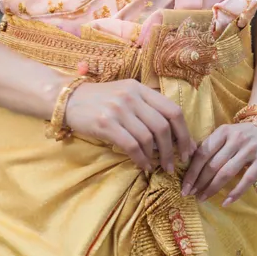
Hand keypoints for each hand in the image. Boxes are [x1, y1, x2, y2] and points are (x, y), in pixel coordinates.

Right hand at [64, 79, 196, 173]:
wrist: (68, 99)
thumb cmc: (100, 100)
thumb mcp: (125, 94)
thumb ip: (146, 107)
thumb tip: (172, 134)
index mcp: (140, 88)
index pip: (172, 109)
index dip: (184, 132)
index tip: (188, 149)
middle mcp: (132, 96)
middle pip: (164, 126)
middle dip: (173, 149)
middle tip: (174, 164)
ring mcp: (118, 109)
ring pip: (149, 138)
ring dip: (157, 157)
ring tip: (158, 167)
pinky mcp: (106, 124)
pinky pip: (131, 146)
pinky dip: (141, 159)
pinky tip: (143, 165)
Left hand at [180, 120, 256, 203]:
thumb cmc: (242, 134)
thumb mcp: (226, 133)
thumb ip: (211, 145)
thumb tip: (190, 163)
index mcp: (223, 132)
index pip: (203, 153)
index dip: (192, 171)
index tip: (184, 185)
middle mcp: (235, 139)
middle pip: (213, 164)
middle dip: (199, 182)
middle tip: (190, 194)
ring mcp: (249, 150)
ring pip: (227, 172)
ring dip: (212, 188)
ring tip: (203, 198)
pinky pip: (247, 180)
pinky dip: (235, 193)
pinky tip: (225, 202)